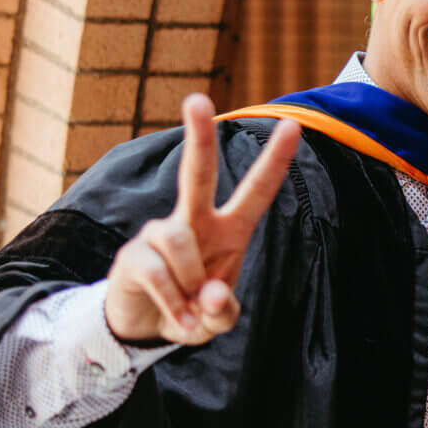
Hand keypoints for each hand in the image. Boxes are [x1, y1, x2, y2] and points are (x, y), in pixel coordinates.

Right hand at [103, 93, 300, 344]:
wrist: (144, 328)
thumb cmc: (191, 311)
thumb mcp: (217, 321)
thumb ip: (224, 313)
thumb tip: (212, 296)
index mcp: (228, 230)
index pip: (256, 191)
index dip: (275, 161)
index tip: (293, 125)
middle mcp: (195, 222)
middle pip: (196, 174)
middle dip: (197, 137)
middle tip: (196, 99)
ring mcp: (160, 234)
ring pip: (180, 242)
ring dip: (190, 284)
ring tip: (190, 311)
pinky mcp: (133, 256)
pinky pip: (159, 275)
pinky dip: (174, 304)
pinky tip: (179, 321)